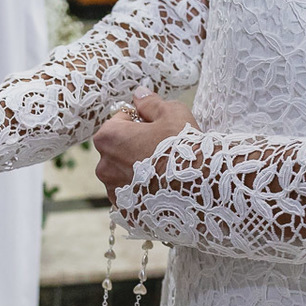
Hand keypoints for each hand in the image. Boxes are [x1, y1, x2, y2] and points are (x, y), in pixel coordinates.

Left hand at [92, 87, 196, 204]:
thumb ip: (150, 103)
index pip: (117, 122)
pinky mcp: (127, 212)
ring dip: (138, 172)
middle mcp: (103, 166)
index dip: (138, 122)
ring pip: (124, 176)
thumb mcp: (170, 113)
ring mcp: (114, 192)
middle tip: (163, 149)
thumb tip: (138, 94)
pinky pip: (132, 198)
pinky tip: (164, 190)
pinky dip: (143, 194)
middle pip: (118, 150)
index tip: (156, 127)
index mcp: (108, 138)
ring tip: (166, 172)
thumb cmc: (184, 146)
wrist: (202, 187)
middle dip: (135, 147)